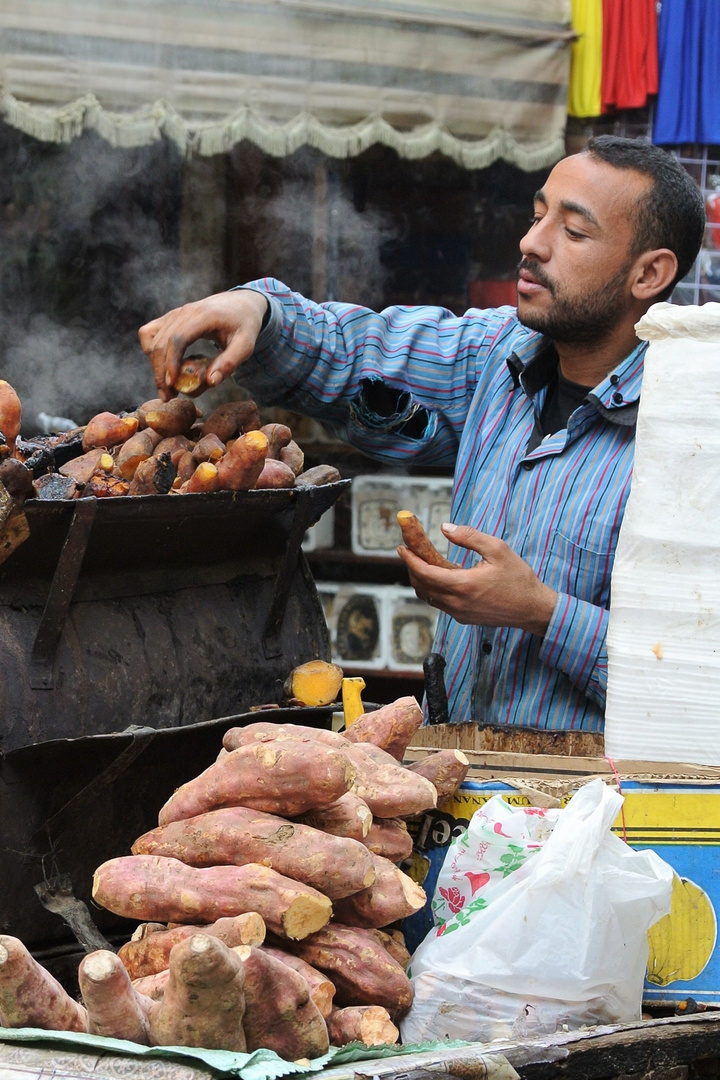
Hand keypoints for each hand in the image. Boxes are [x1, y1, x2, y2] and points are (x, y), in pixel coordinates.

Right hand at [138, 290, 268, 400]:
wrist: (240, 304)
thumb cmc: (244, 325)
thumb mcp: (245, 345)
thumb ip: (229, 363)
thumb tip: (211, 382)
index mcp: (204, 316)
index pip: (178, 338)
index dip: (172, 362)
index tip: (172, 384)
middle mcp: (184, 312)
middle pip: (161, 341)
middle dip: (160, 371)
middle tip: (167, 396)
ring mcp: (174, 313)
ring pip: (151, 338)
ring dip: (154, 364)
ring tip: (166, 387)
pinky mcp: (170, 318)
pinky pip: (149, 333)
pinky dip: (151, 351)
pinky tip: (162, 367)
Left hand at [397, 522, 556, 636]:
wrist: (533, 609)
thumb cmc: (518, 578)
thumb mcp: (497, 549)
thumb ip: (469, 536)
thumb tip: (445, 528)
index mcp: (463, 585)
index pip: (424, 573)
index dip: (410, 559)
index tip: (401, 547)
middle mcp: (457, 603)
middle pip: (422, 586)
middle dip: (412, 568)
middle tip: (411, 551)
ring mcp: (459, 614)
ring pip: (429, 597)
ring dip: (422, 580)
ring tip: (422, 562)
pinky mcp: (464, 619)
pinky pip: (440, 603)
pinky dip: (434, 589)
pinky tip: (441, 576)